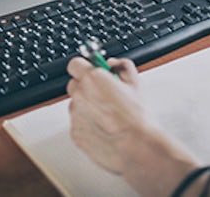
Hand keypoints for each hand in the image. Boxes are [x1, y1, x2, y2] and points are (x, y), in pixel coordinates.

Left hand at [66, 56, 144, 174]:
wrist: (136, 147)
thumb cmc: (136, 118)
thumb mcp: (135, 82)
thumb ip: (122, 65)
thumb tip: (112, 63)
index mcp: (92, 79)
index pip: (75, 64)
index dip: (84, 67)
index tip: (92, 71)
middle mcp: (80, 95)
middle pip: (74, 84)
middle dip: (86, 87)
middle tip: (102, 93)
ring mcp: (76, 115)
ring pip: (76, 105)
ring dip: (86, 106)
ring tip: (107, 114)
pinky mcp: (75, 133)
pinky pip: (78, 123)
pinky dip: (87, 124)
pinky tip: (104, 127)